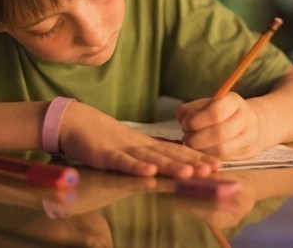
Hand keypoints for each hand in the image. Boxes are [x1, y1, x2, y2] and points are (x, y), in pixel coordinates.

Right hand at [59, 102, 220, 177]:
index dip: (197, 157)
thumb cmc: (101, 136)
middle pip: (170, 154)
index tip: (218, 164)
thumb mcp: (130, 145)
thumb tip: (173, 156)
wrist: (74, 121)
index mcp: (146, 144)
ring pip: (151, 158)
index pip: (176, 151)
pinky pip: (122, 162)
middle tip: (214, 168)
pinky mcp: (105, 155)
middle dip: (193, 162)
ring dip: (172, 165)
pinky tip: (149, 171)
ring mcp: (123, 149)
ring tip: (191, 172)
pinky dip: (136, 167)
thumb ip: (150, 152)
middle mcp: (139, 145)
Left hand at [176, 92, 263, 159]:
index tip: (185, 124)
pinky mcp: (245, 152)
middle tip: (186, 138)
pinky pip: (223, 158)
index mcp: (233, 101)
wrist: (250, 124)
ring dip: (201, 149)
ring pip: (222, 148)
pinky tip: (200, 151)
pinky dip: (207, 156)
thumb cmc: (221, 113)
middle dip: (197, 138)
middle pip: (220, 132)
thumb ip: (192, 109)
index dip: (196, 120)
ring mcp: (247, 136)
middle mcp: (244, 118)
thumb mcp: (208, 104)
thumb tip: (181, 117)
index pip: (216, 111)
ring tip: (192, 144)